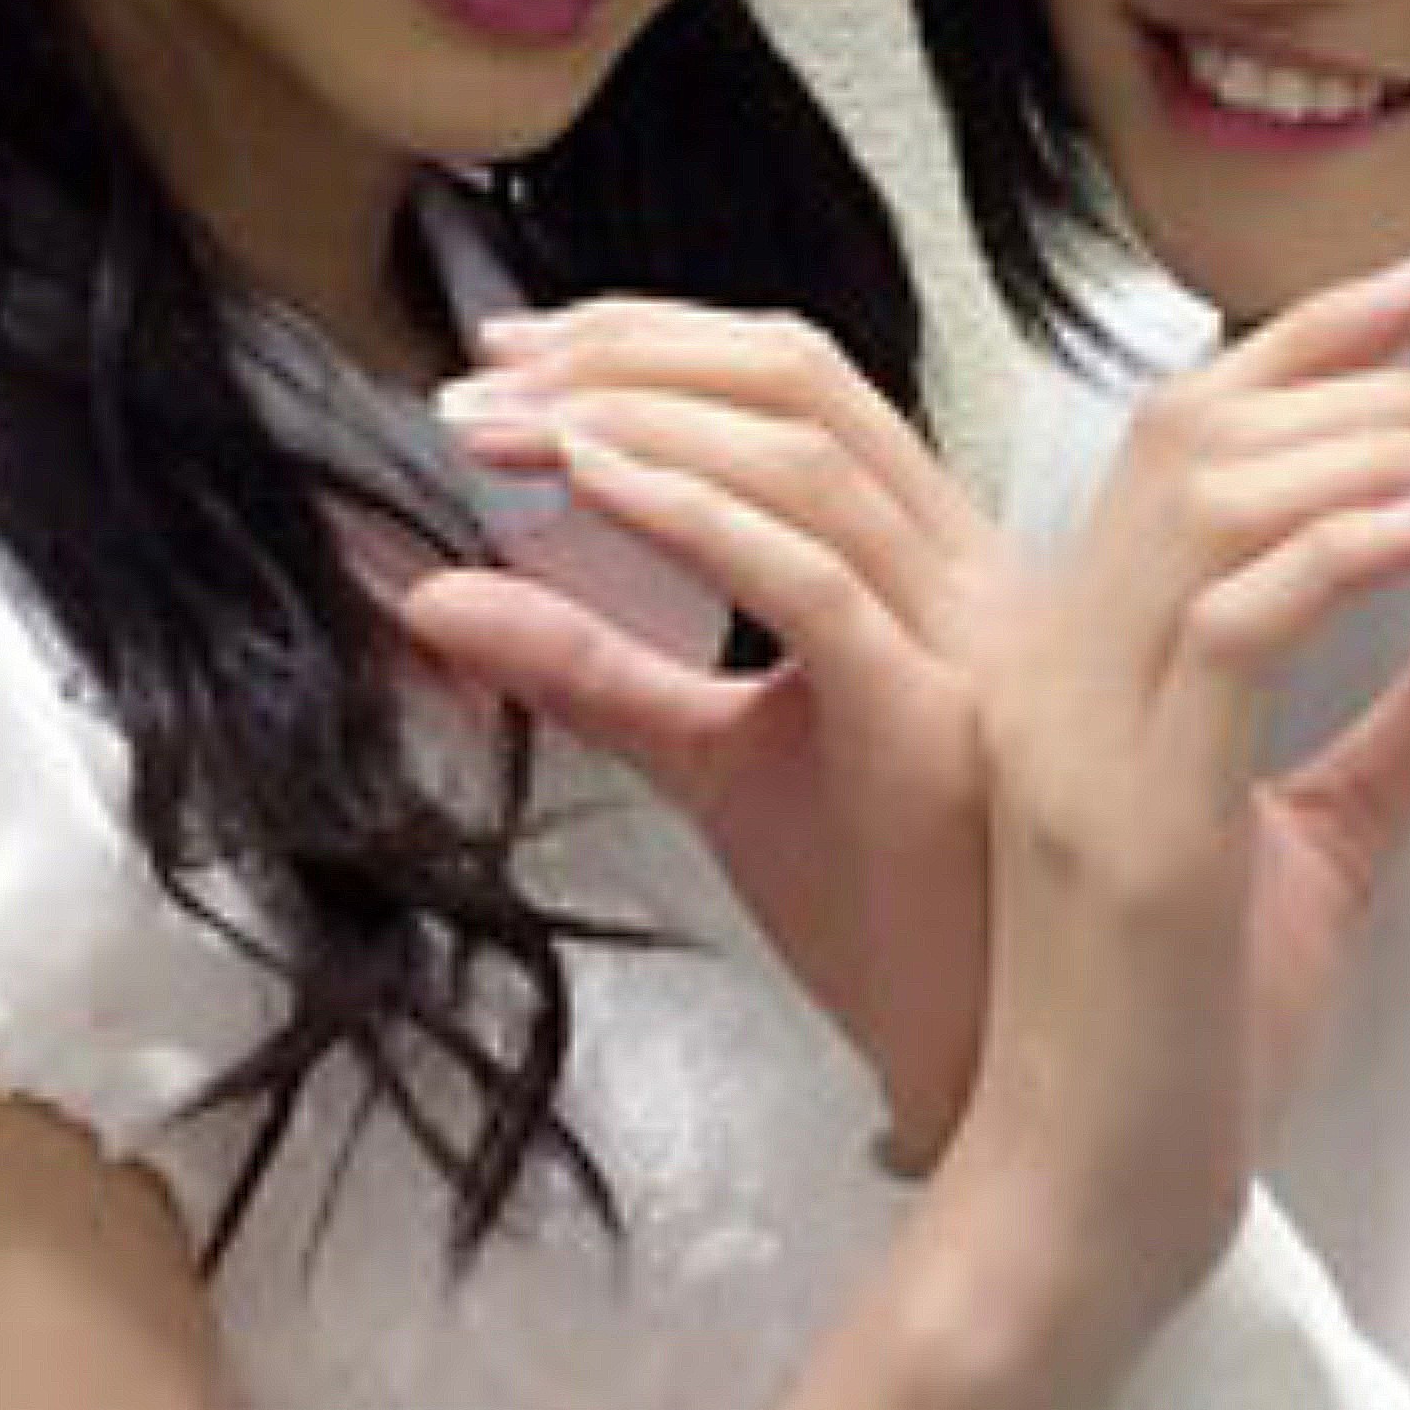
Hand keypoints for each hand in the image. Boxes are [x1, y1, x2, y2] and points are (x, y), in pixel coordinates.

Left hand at [394, 305, 1002, 1163]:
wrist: (977, 1067)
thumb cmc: (877, 914)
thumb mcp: (707, 758)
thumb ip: (589, 667)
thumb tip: (432, 595)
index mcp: (926, 561)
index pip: (798, 387)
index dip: (652, 341)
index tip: (513, 357)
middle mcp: (961, 568)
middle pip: (802, 379)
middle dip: (629, 350)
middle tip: (482, 372)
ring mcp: (962, 634)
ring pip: (805, 453)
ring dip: (633, 418)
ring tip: (502, 430)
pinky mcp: (936, 714)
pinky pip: (814, 576)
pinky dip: (691, 514)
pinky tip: (586, 490)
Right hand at [950, 252, 1409, 1308]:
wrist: (1084, 1203)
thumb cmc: (1184, 1042)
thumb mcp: (1327, 846)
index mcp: (1078, 655)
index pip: (1179, 432)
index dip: (1303, 337)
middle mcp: (1055, 664)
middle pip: (1199, 431)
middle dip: (1377, 389)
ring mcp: (1080, 730)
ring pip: (1213, 495)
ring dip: (1387, 455)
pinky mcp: (1133, 807)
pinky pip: (1236, 614)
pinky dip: (1354, 546)